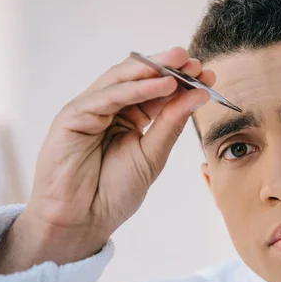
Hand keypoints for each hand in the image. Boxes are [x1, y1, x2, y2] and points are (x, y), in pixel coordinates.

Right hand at [0, 47, 212, 273]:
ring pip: (122, 80)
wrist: (82, 221)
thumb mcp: (152, 155)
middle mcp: (109, 109)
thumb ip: (171, 124)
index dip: (182, 82)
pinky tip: (162, 84)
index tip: (208, 73)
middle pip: (139, 79)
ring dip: (153, 69)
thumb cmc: (113, 192)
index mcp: (128, 118)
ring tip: (181, 63)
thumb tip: (199, 95)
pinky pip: (107, 96)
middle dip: (168, 67)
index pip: (156, 92)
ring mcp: (90, 109)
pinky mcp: (73, 115)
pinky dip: (136, 88)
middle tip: (194, 60)